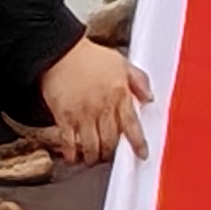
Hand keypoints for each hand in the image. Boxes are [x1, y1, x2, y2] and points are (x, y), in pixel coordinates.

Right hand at [35, 39, 153, 165]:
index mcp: (119, 94)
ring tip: (94, 157)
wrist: (61, 52)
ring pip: (91, 146)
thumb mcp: (121, 63)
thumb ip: (139, 81)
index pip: (132, 124)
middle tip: (111, 153)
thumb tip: (149, 99)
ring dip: (94, 156)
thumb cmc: (91, 57)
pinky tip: (74, 156)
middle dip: (112, 151)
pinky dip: (72, 153)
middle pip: (111, 140)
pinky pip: (69, 142)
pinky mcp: (64, 117)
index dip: (138, 143)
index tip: (142, 154)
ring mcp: (83, 114)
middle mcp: (102, 107)